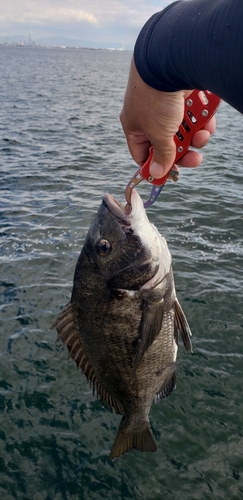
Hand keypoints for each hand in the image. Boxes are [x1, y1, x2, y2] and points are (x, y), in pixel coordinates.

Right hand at [120, 58, 215, 178]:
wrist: (169, 61)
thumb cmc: (156, 99)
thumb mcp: (159, 135)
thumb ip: (162, 155)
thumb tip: (158, 173)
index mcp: (134, 127)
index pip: (143, 154)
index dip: (156, 165)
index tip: (170, 173)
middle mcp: (148, 115)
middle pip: (167, 143)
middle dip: (183, 151)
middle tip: (196, 159)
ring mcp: (165, 103)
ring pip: (183, 129)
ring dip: (196, 136)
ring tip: (205, 134)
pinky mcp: (181, 93)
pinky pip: (192, 114)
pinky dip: (201, 118)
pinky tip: (208, 119)